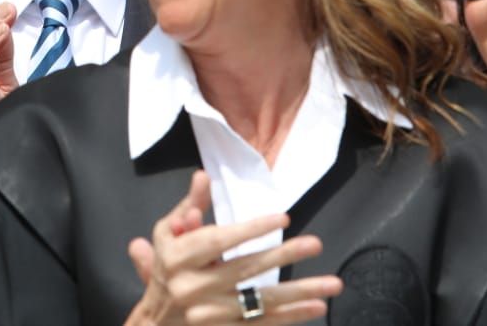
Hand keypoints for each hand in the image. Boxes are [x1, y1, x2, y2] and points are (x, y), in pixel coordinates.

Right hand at [124, 171, 341, 325]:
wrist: (154, 324)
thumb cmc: (164, 271)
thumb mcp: (165, 236)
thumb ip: (188, 207)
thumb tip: (204, 176)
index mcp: (176, 258)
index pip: (217, 241)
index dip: (250, 230)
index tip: (282, 218)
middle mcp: (191, 287)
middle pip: (243, 271)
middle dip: (282, 257)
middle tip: (315, 244)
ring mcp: (209, 315)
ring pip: (259, 302)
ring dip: (298, 293)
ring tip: (332, 284)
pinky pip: (261, 324)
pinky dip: (291, 317)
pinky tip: (316, 308)